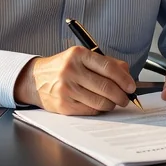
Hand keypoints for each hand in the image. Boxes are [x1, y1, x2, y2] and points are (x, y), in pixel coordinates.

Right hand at [13, 46, 135, 114]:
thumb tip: (127, 75)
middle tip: (126, 98)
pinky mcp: (63, 105)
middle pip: (106, 87)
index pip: (108, 68)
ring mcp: (66, 89)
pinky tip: (100, 106)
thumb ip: (106, 62)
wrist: (35, 80)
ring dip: (112, 104)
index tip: (131, 86)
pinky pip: (90, 111)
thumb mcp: (81, 57)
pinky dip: (99, 110)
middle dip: (121, 95)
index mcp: (78, 55)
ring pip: (100, 101)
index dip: (124, 79)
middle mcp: (71, 71)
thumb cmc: (63, 67)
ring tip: (114, 102)